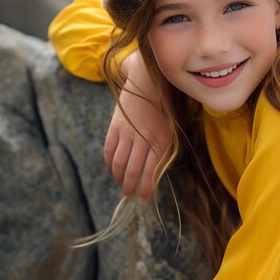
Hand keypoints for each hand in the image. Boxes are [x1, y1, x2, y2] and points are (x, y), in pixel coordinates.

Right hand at [103, 52, 170, 199]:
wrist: (148, 81)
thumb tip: (154, 175)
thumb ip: (163, 151)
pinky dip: (110, 162)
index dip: (146, 188)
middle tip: (129, 194)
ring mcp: (127, 132)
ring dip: (119, 177)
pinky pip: (109, 150)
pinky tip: (114, 167)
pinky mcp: (115, 126)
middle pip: (132, 170)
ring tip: (122, 183)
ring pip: (119, 163)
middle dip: (130, 186)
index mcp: (161, 140)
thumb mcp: (170, 130)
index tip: (143, 197)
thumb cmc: (164, 109)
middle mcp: (143, 138)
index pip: (150, 172)